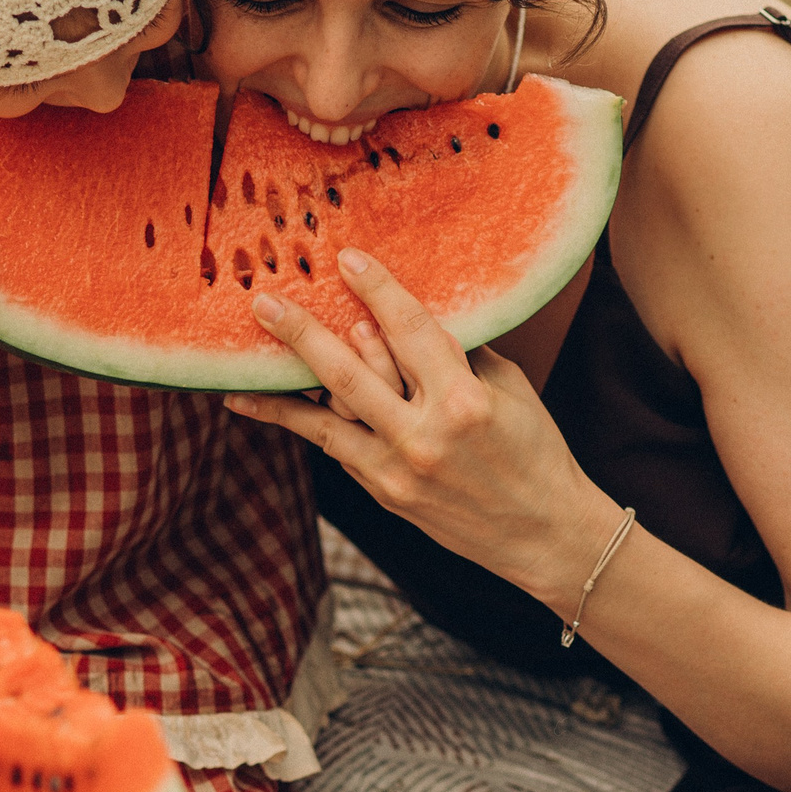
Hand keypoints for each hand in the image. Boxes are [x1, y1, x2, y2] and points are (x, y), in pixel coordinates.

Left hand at [224, 248, 617, 608]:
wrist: (542, 532)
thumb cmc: (533, 450)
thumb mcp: (509, 389)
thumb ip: (459, 351)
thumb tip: (407, 313)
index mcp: (465, 401)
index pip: (412, 331)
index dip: (379, 290)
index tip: (348, 259)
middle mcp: (426, 436)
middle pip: (352, 373)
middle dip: (304, 334)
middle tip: (265, 302)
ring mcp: (399, 469)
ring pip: (329, 414)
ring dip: (284, 382)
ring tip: (248, 353)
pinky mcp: (384, 492)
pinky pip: (332, 445)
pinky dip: (293, 420)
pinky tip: (249, 403)